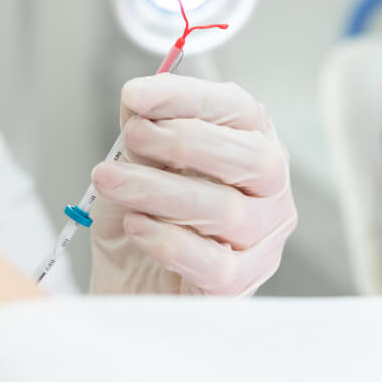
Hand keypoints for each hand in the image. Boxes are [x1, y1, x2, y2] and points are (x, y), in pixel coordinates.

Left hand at [89, 74, 295, 295]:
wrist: (129, 287)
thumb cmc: (144, 221)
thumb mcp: (137, 167)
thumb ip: (145, 132)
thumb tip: (140, 100)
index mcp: (253, 146)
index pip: (241, 110)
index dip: (190, 98)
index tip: (137, 95)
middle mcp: (270, 191)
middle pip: (253, 159)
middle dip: (186, 142)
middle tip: (133, 136)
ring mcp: (262, 240)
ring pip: (228, 210)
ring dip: (160, 190)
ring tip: (112, 181)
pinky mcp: (240, 284)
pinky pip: (213, 263)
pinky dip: (168, 240)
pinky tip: (135, 226)